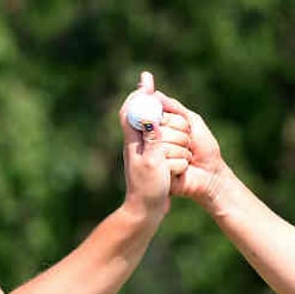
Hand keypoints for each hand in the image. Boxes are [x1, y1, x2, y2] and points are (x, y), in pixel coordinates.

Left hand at [119, 72, 170, 217]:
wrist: (145, 212)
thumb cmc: (148, 189)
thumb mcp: (153, 162)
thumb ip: (152, 138)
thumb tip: (148, 114)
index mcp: (133, 142)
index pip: (129, 111)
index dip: (138, 95)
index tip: (146, 81)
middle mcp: (135, 144)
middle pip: (136, 114)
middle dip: (143, 99)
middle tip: (148, 82)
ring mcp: (141, 152)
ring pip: (146, 126)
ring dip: (151, 112)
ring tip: (154, 98)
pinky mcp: (150, 160)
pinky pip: (155, 138)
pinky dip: (160, 129)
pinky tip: (164, 125)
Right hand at [155, 95, 230, 203]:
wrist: (212, 174)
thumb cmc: (204, 148)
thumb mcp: (192, 121)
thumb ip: (174, 107)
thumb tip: (155, 93)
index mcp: (159, 128)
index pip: (154, 114)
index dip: (167, 118)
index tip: (182, 125)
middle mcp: (154, 141)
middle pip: (158, 127)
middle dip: (180, 133)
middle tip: (190, 142)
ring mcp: (155, 157)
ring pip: (163, 144)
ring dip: (183, 149)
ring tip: (189, 156)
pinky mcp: (159, 173)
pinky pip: (166, 160)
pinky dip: (182, 162)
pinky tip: (186, 168)